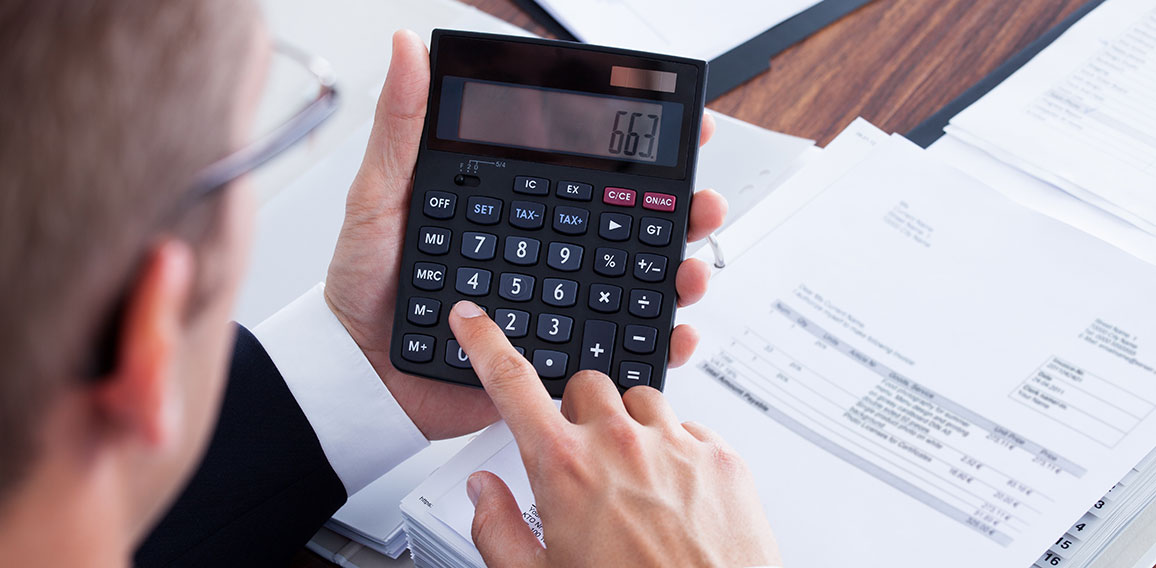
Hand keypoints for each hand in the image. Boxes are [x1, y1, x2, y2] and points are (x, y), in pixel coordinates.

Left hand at [324, 30, 726, 439]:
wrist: (358, 374)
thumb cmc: (364, 286)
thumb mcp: (378, 195)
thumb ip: (401, 127)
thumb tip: (407, 48)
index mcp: (513, 206)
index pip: (587, 168)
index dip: (637, 145)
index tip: (680, 126)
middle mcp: (543, 250)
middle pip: (628, 223)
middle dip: (679, 212)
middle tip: (702, 204)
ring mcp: (554, 301)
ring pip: (634, 282)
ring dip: (677, 272)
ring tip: (688, 271)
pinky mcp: (555, 352)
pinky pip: (616, 347)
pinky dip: (654, 343)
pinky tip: (671, 332)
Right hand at [447, 300, 781, 566]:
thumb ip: (497, 528)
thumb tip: (482, 490)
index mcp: (564, 469)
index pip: (512, 384)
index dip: (485, 343)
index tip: (473, 321)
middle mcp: (620, 445)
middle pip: (585, 385)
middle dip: (577, 415)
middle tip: (584, 462)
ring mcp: (675, 446)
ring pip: (641, 401)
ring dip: (630, 429)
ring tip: (635, 482)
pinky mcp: (721, 456)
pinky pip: (690, 427)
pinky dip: (676, 450)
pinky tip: (674, 494)